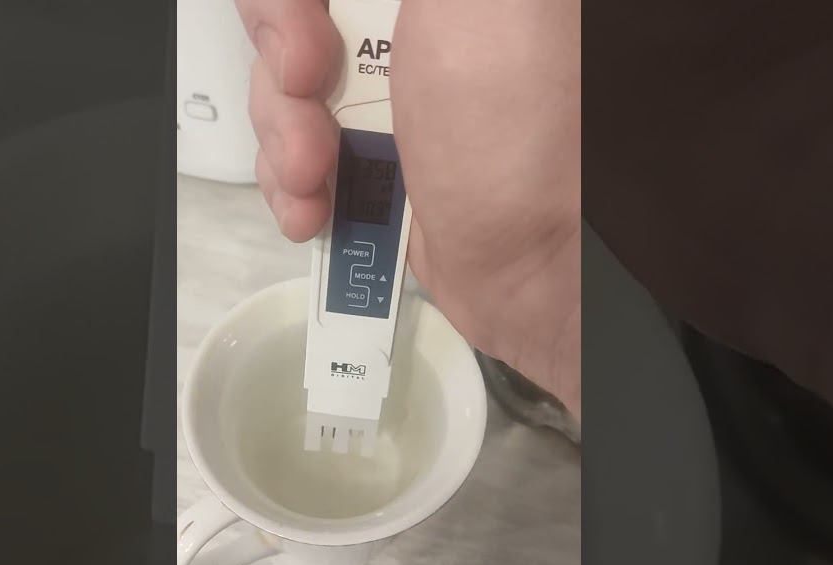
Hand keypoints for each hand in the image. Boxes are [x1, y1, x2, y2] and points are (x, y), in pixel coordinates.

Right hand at [234, 0, 581, 418]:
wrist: (553, 269)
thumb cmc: (537, 136)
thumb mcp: (478, 2)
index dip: (290, 2)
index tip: (308, 29)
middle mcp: (420, 22)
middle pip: (294, 18)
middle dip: (280, 53)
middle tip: (309, 81)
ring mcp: (400, 84)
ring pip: (285, 78)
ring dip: (279, 126)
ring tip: (310, 172)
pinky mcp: (385, 153)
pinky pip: (297, 143)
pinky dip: (287, 174)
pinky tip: (308, 201)